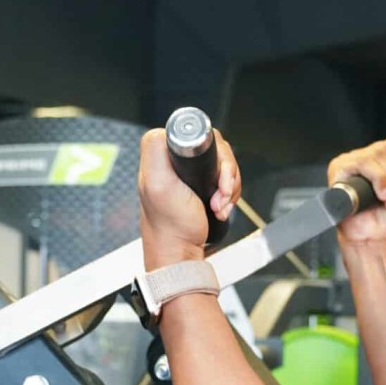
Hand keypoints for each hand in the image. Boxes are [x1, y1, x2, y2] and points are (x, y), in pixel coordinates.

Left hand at [139, 127, 240, 269]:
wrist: (181, 253)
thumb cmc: (170, 226)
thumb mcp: (157, 182)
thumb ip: (155, 149)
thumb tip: (166, 130)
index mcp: (161, 154)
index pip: (199, 135)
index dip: (214, 155)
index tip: (213, 178)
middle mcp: (174, 161)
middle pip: (216, 149)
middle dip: (225, 174)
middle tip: (218, 194)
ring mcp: (189, 173)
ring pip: (224, 164)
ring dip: (228, 187)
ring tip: (218, 205)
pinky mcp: (203, 184)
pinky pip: (227, 178)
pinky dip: (229, 193)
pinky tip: (220, 207)